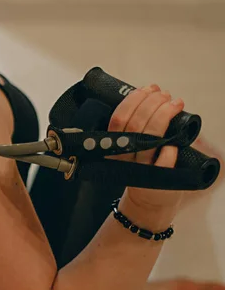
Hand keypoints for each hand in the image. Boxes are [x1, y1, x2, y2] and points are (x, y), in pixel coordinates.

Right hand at [108, 84, 184, 219]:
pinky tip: (175, 143)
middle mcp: (126, 157)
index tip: (147, 89)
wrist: (147, 200)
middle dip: (152, 103)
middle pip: (135, 124)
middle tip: (164, 94)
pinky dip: (169, 151)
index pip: (118, 119)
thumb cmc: (139, 168)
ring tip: (175, 103)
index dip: (133, 101)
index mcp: (114, 146)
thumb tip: (147, 97)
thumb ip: (130, 127)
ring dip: (164, 116)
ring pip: (150, 139)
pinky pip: (163, 163)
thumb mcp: (126, 148)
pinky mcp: (159, 179)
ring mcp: (142, 168)